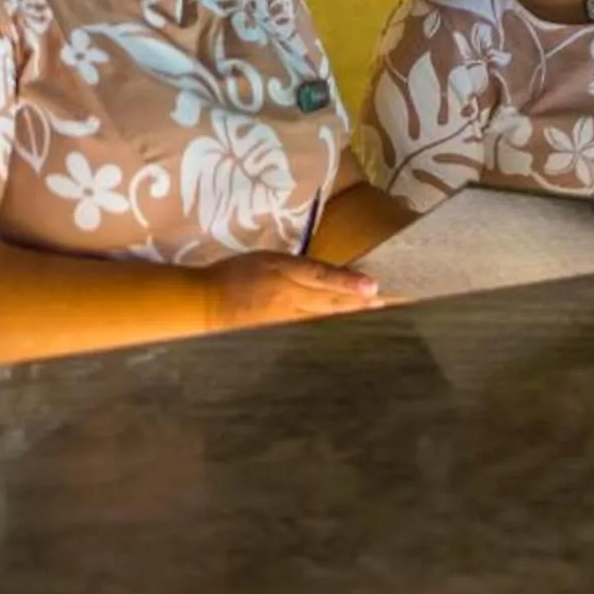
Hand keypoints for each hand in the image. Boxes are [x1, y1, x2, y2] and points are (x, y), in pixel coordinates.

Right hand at [204, 251, 379, 330]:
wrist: (204, 303)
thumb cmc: (234, 274)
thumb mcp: (266, 259)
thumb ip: (298, 267)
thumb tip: (327, 273)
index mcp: (284, 273)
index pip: (323, 277)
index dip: (349, 282)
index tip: (374, 285)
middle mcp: (289, 298)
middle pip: (331, 300)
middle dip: (360, 301)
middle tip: (389, 301)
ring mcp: (286, 319)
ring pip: (325, 317)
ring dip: (352, 315)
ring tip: (376, 312)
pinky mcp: (281, 333)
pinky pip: (312, 329)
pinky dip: (332, 327)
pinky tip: (347, 328)